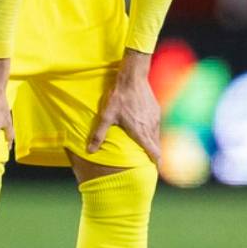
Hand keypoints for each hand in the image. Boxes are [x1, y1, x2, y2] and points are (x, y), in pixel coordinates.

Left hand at [87, 50, 161, 164]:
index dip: (155, 162)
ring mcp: (155, 118)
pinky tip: (146, 129)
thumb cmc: (119, 97)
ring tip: (148, 147)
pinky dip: (153, 131)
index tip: (155, 169)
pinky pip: (156, 125)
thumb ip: (98, 135)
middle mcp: (150, 126)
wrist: (132, 78)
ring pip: (157, 135)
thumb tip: (89, 151)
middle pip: (156, 145)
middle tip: (150, 161)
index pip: (153, 152)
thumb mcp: (106, 116)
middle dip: (154, 154)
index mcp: (140, 132)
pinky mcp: (156, 110)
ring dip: (153, 142)